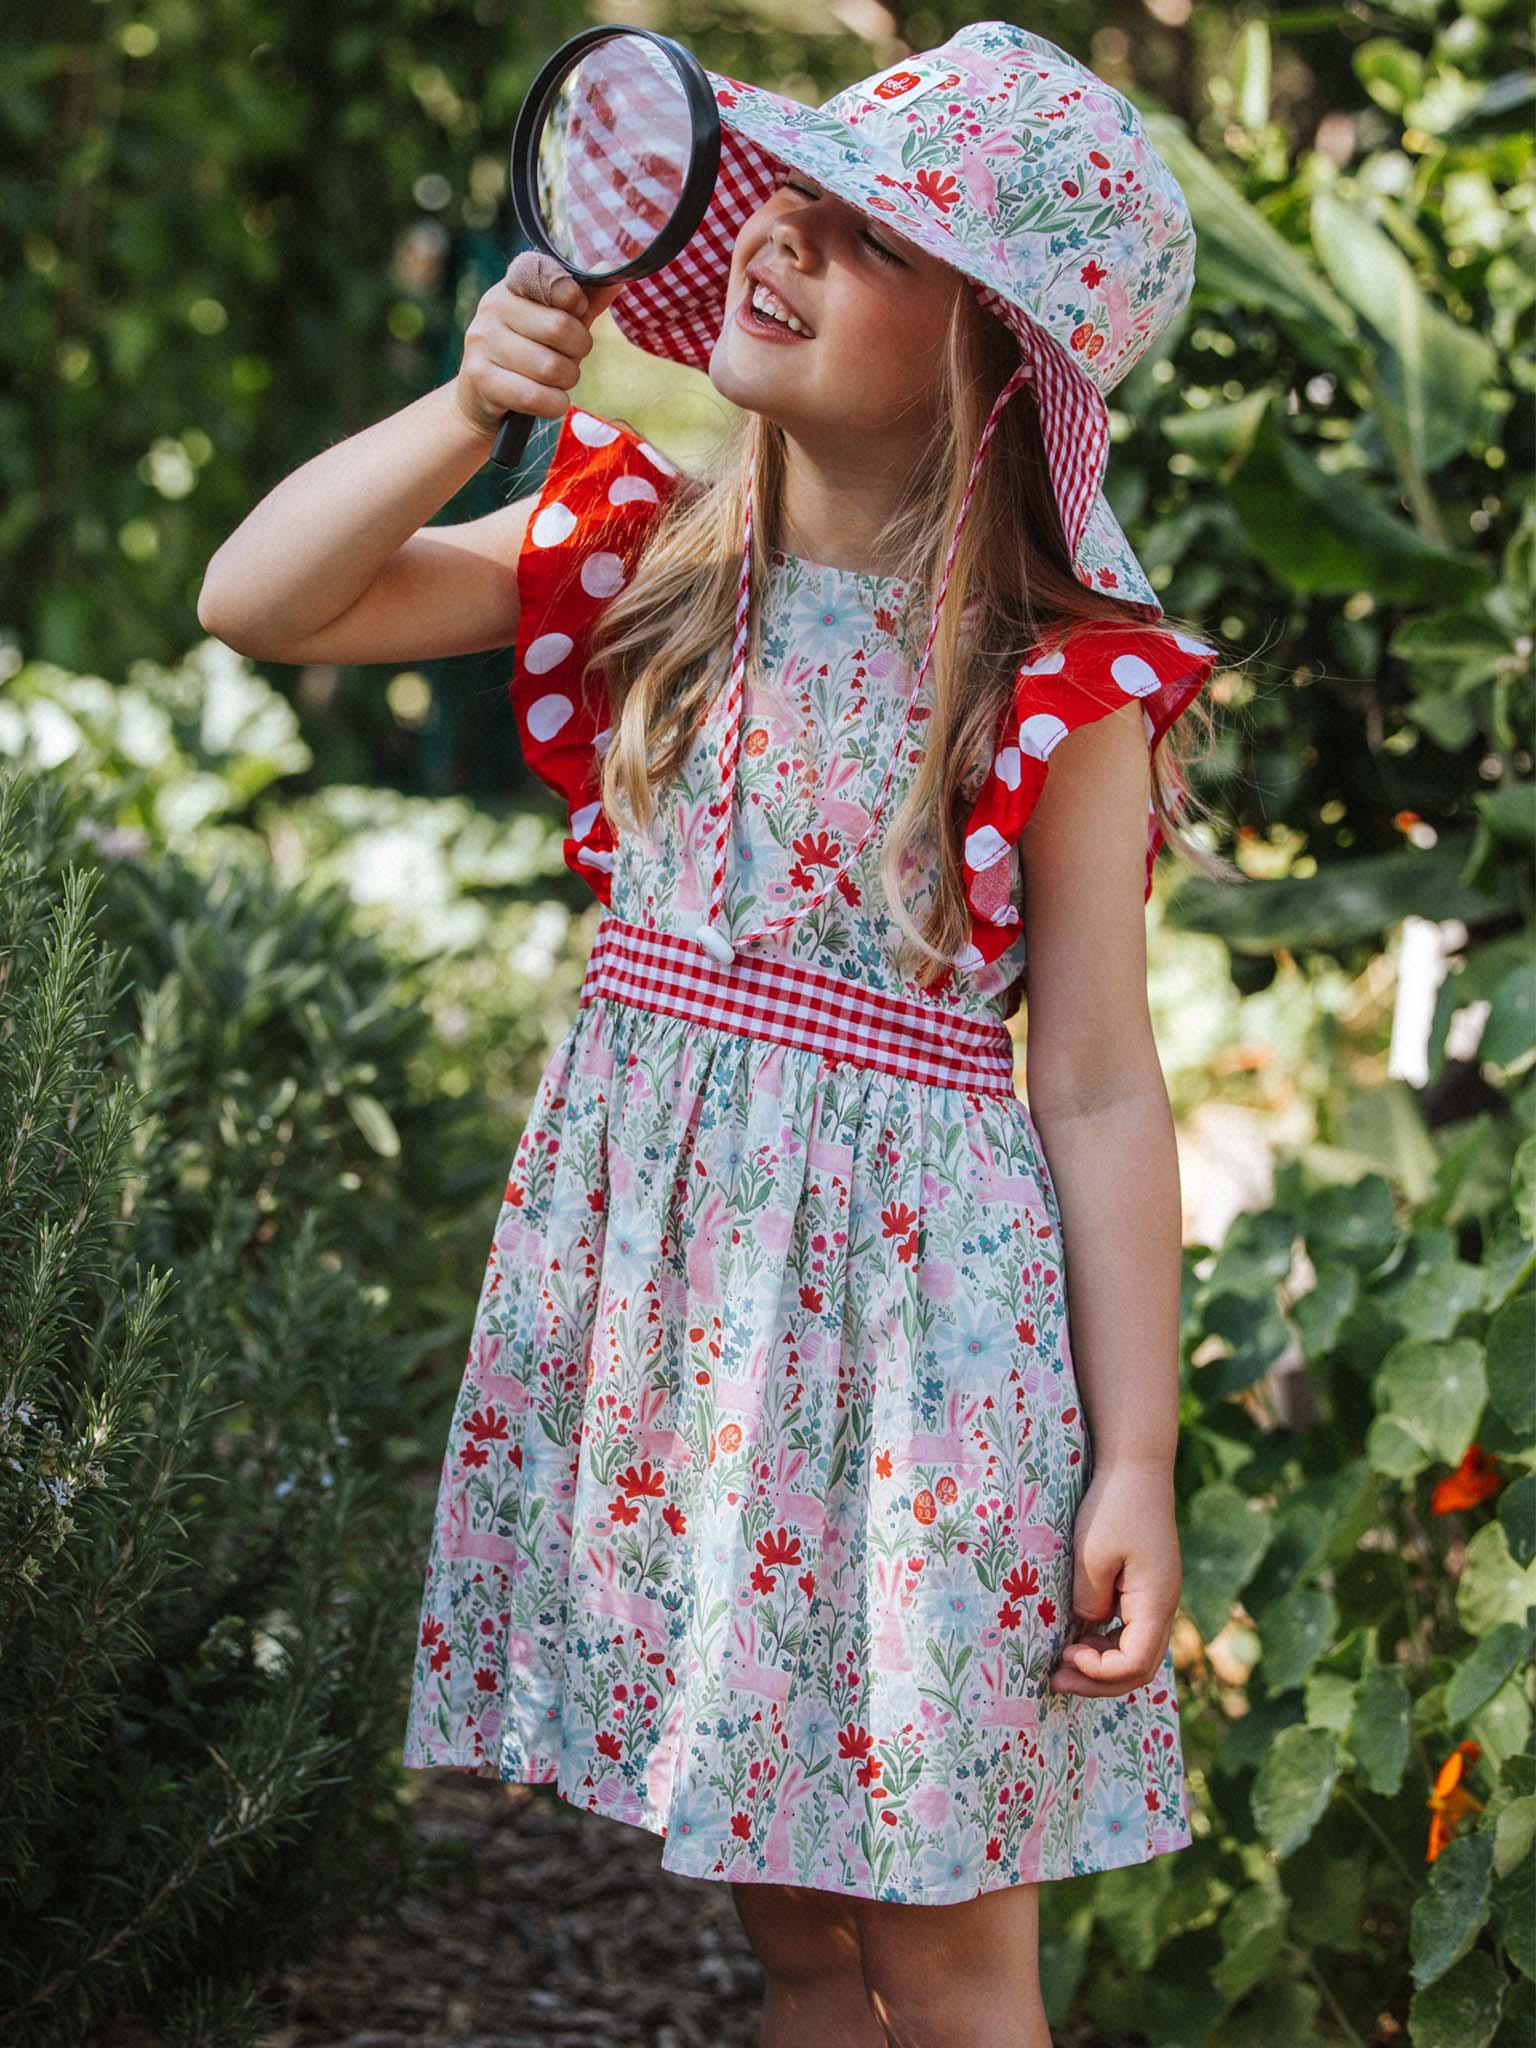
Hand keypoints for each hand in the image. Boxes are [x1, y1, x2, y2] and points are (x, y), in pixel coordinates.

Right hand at [453, 250, 624, 438]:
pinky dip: (554, 404)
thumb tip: (612, 270)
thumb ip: (585, 300)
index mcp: (514, 284)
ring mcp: (482, 341)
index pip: (550, 275)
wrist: (480, 396)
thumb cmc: (529, 353)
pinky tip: (548, 400)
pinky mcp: (480, 378)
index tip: (574, 313)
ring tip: (554, 381)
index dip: (574, 299)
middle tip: (568, 358)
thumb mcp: (556, 322)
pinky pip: (535, 397)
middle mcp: (493, 306)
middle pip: (560, 328)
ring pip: (551, 368)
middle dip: (578, 351)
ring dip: (566, 382)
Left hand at [1048, 1461, 1180, 1697]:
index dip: (1100, 1674)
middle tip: (1055, 1680)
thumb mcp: (1092, 1555)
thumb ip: (1089, 1599)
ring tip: (1063, 1662)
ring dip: (1102, 1665)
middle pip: (1140, 1667)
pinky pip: (1130, 1630)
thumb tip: (1086, 1626)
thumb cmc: (1113, 1507)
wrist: (1137, 1466)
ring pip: (1136, 1652)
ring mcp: (1156, 1597)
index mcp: (1156, 1602)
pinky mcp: (1146, 1586)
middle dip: (1098, 1681)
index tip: (1066, 1658)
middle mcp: (1163, 1606)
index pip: (1136, 1664)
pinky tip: (1077, 1637)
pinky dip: (1105, 1643)